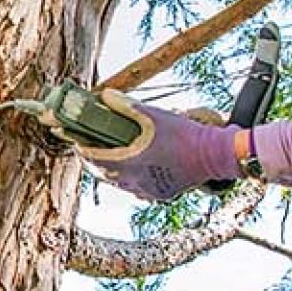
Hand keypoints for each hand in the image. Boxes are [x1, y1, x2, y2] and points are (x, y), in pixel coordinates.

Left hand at [76, 89, 238, 200]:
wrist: (216, 155)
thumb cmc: (185, 135)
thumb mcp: (154, 115)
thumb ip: (126, 106)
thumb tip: (105, 95)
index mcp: (130, 163)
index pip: (94, 158)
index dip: (82, 149)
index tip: (75, 140)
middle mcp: (135, 182)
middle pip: (103, 173)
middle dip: (93, 161)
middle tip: (87, 147)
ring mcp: (147, 191)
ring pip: (119, 183)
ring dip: (110, 170)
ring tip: (107, 155)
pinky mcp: (160, 195)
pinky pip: (135, 188)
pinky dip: (128, 178)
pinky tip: (131, 167)